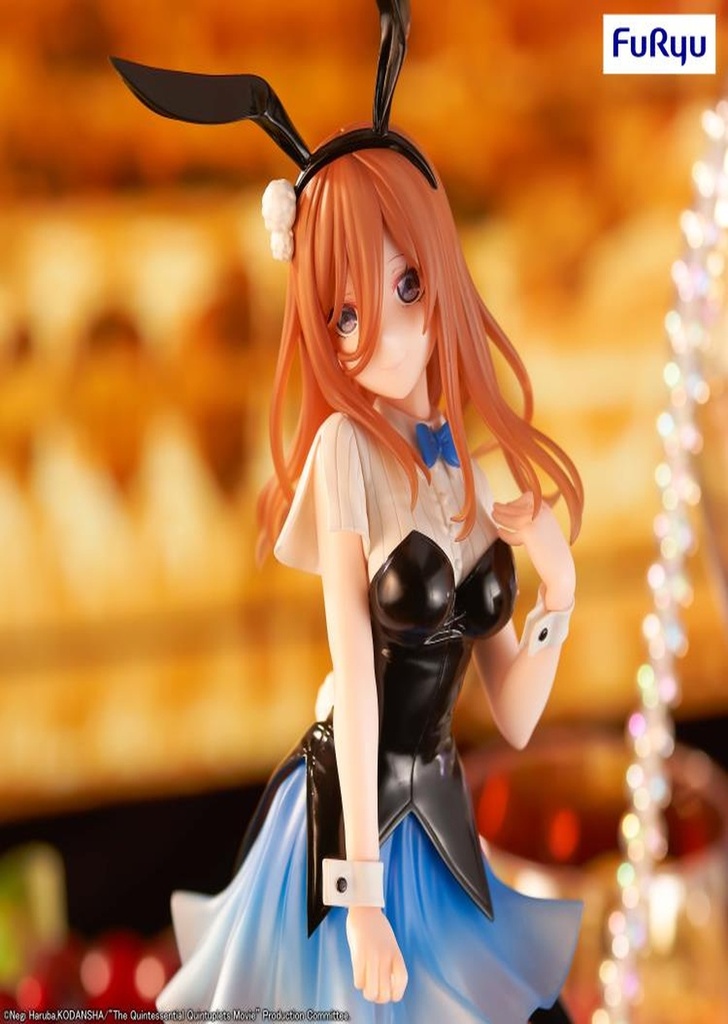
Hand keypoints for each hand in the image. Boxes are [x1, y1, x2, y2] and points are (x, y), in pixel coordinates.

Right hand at [345, 906, 407, 1002]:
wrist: (364, 909)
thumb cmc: (377, 927)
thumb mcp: (390, 944)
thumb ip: (391, 961)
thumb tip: (387, 982)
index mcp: (396, 954)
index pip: (402, 981)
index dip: (397, 993)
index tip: (391, 994)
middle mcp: (386, 957)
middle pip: (385, 993)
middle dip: (379, 998)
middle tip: (374, 991)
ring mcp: (372, 956)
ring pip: (372, 991)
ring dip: (368, 993)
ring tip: (366, 986)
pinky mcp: (358, 955)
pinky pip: (359, 981)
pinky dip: (359, 983)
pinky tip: (359, 975)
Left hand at [491, 492, 574, 609]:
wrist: (560, 568)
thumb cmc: (552, 552)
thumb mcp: (547, 529)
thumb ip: (537, 520)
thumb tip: (517, 510)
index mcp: (548, 510)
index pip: (529, 497)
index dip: (517, 500)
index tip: (509, 504)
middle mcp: (542, 512)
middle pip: (516, 505)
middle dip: (504, 507)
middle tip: (495, 507)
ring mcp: (535, 520)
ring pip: (510, 515)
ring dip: (500, 516)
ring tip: (494, 516)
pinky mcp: (528, 531)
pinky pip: (510, 531)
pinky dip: (505, 533)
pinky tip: (500, 532)